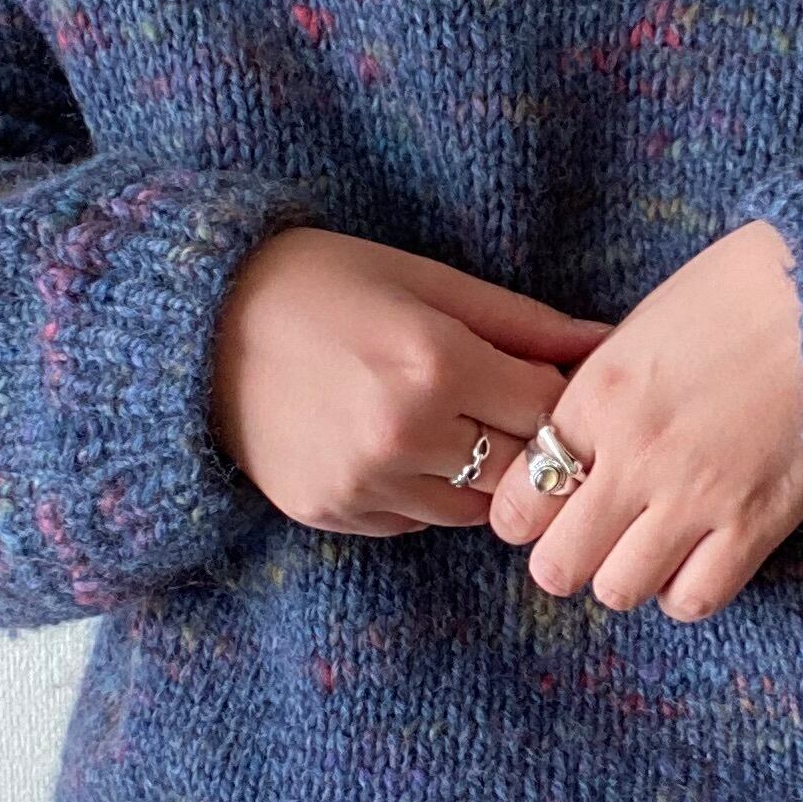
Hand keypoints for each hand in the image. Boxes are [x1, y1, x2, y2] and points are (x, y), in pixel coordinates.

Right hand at [211, 228, 612, 535]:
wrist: (194, 328)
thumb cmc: (319, 283)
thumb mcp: (425, 281)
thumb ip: (523, 323)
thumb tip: (608, 343)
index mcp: (436, 364)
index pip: (552, 411)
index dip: (567, 399)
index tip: (558, 383)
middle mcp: (405, 435)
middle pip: (524, 469)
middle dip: (532, 443)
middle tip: (510, 406)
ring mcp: (365, 483)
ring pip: (476, 507)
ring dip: (481, 472)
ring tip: (450, 420)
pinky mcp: (333, 514)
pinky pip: (418, 520)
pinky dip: (426, 491)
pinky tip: (397, 442)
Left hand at [487, 219, 802, 617]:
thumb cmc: (736, 295)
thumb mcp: (640, 328)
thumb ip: (595, 394)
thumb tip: (565, 445)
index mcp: (596, 398)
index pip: (517, 504)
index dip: (525, 516)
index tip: (548, 510)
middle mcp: (635, 456)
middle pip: (558, 564)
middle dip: (565, 560)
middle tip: (588, 542)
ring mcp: (695, 496)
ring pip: (618, 591)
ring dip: (625, 577)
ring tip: (646, 550)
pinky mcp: (755, 523)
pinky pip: (694, 599)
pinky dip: (685, 591)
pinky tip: (693, 560)